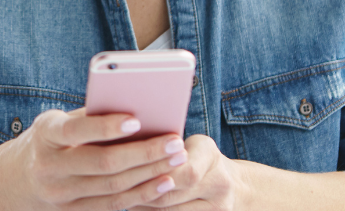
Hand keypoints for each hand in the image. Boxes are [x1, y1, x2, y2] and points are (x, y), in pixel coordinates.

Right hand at [7, 107, 190, 209]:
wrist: (19, 178)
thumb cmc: (52, 139)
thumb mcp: (60, 121)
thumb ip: (92, 116)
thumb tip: (139, 109)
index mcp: (45, 135)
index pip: (75, 131)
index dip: (106, 127)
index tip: (136, 120)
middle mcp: (49, 168)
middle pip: (102, 163)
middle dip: (144, 152)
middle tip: (174, 142)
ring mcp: (60, 195)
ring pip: (113, 186)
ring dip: (150, 173)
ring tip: (177, 159)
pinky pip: (113, 205)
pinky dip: (142, 194)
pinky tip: (164, 181)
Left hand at [127, 135, 244, 210]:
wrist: (233, 185)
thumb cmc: (196, 156)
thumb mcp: (186, 142)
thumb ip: (162, 144)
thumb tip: (121, 140)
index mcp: (209, 155)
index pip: (179, 168)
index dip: (153, 171)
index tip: (125, 167)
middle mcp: (219, 183)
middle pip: (171, 193)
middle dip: (139, 189)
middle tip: (111, 185)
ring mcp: (218, 207)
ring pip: (170, 210)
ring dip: (141, 205)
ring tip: (116, 197)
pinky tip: (133, 206)